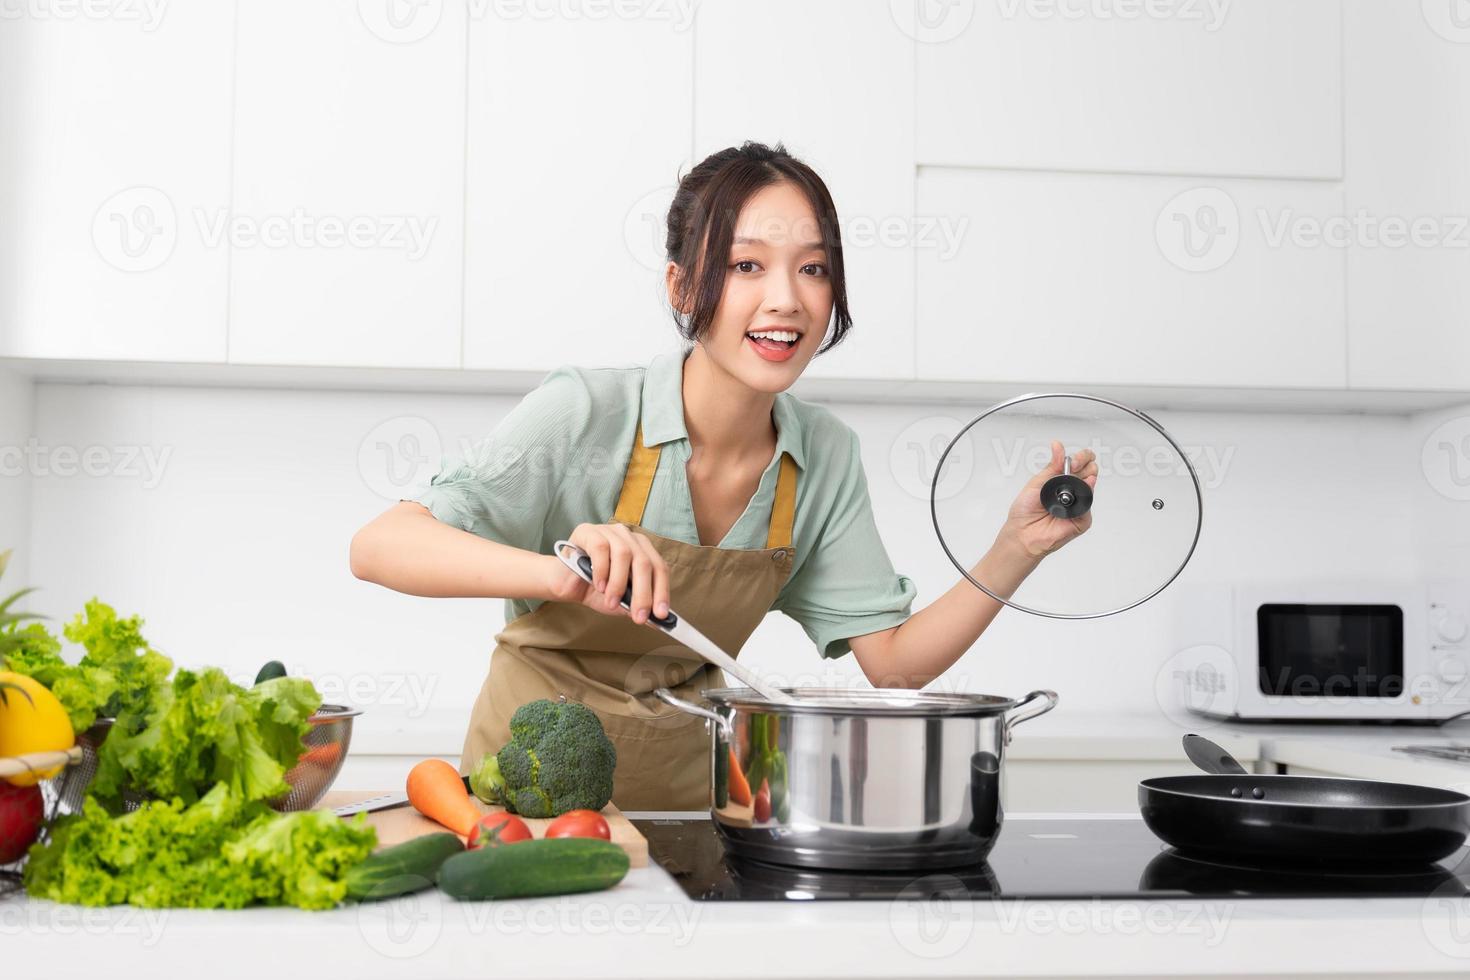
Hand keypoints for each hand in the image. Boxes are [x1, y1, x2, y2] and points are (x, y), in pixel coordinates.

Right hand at [542, 522, 670, 624]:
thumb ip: (637, 606)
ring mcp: (609, 531)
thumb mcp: (621, 602)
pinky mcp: (589, 532)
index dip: (662, 591)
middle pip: (644, 562)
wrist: (565, 583)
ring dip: (619, 583)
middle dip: (643, 593)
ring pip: (623, 554)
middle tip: (639, 616)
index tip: (660, 614)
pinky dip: (602, 570)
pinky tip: (599, 586)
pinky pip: (600, 548)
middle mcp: (629, 537)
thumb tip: (656, 619)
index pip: (659, 568)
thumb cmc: (595, 589)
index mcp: (642, 550)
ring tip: (611, 602)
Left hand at [995, 441, 1098, 560]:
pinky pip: (1087, 505)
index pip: (1080, 463)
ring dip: (1086, 476)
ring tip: (1073, 477)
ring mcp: (1078, 504)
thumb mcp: (1037, 482)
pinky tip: (1079, 491)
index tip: (1072, 460)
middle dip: (1085, 463)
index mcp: (1061, 480)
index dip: (1080, 457)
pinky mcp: (1082, 519)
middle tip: (1074, 466)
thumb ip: (1052, 466)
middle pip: (1090, 470)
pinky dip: (1085, 496)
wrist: (1022, 533)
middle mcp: (1072, 490)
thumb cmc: (1025, 511)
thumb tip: (1058, 446)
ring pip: (1091, 484)